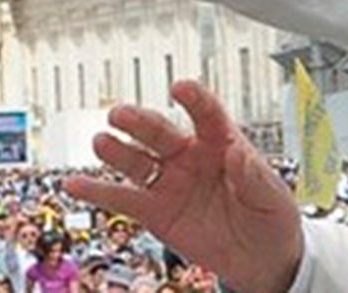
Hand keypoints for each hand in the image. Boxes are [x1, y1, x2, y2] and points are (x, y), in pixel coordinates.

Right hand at [65, 81, 300, 292]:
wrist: (261, 259)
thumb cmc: (270, 217)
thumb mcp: (272, 198)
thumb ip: (254, 177)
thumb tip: (238, 153)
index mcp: (221, 143)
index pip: (207, 114)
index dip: (195, 100)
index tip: (180, 88)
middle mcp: (189, 156)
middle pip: (160, 133)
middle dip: (141, 123)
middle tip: (121, 114)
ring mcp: (169, 182)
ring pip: (137, 161)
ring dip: (117, 150)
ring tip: (100, 141)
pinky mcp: (155, 212)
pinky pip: (123, 200)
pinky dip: (97, 192)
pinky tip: (74, 184)